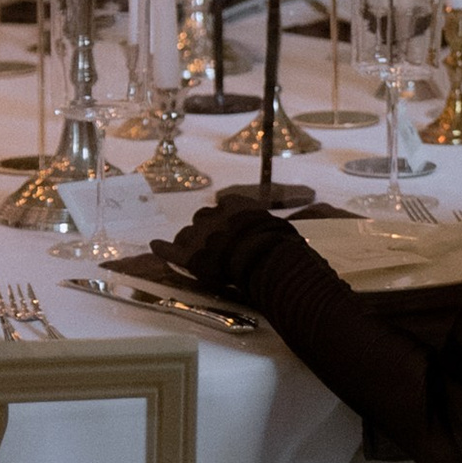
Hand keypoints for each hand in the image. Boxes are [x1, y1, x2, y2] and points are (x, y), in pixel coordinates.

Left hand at [171, 200, 307, 299]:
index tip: (230, 229)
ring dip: (191, 242)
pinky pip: (170, 250)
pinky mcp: (189, 256)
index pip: (223, 206)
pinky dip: (161, 248)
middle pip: (201, 218)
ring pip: (186, 234)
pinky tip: (154, 245)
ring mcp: (199, 235)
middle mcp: (213, 215)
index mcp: (235, 205)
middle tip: (215, 244)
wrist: (261, 258)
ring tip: (199, 254)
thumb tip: (306, 216)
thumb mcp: (280, 224)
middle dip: (205, 229)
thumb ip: (272, 222)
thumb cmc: (277, 242)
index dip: (225, 220)